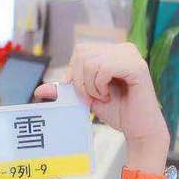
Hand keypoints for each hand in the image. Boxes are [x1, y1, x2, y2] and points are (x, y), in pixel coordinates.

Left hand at [36, 42, 169, 163]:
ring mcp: (131, 55)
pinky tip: (110, 96)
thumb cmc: (118, 112)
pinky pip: (104, 68)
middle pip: (83, 53)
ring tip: (104, 97)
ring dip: (90, 86)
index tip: (83, 93)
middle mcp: (124, 48)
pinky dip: (100, 86)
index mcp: (113, 51)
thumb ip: (66, 91)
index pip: (80, 50)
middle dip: (80, 80)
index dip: (74, 72)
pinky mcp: (137, 66)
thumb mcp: (86, 98)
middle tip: (93, 97)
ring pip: (91, 62)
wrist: (139, 130)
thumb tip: (40, 91)